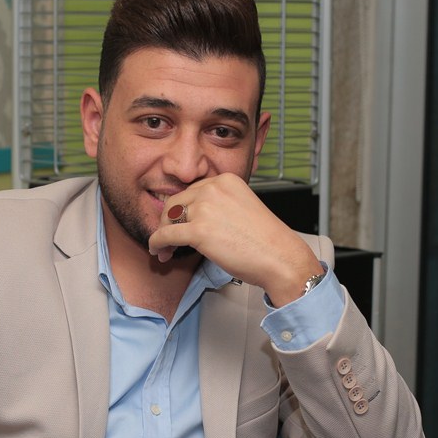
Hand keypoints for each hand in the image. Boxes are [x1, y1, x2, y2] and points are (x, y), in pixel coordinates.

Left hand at [146, 174, 321, 305]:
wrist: (280, 256)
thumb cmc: (265, 240)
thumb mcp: (241, 208)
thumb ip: (219, 205)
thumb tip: (194, 217)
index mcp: (225, 180)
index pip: (192, 191)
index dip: (182, 210)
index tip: (179, 223)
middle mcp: (213, 188)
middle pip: (175, 202)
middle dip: (168, 221)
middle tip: (168, 239)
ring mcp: (205, 208)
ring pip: (168, 218)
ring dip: (163, 234)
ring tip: (165, 250)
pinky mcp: (199, 230)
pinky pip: (166, 235)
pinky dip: (157, 244)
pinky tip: (158, 252)